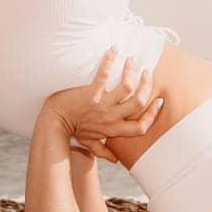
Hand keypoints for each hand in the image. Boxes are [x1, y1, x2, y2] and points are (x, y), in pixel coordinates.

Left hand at [45, 48, 163, 160]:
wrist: (53, 123)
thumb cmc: (72, 131)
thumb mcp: (90, 143)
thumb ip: (104, 151)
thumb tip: (116, 160)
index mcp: (113, 129)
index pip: (141, 127)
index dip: (152, 114)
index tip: (158, 101)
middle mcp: (110, 118)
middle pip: (138, 102)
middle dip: (147, 85)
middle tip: (148, 72)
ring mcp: (100, 105)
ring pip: (126, 87)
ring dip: (131, 71)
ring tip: (131, 60)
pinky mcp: (89, 94)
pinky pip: (103, 75)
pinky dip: (109, 61)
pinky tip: (113, 50)